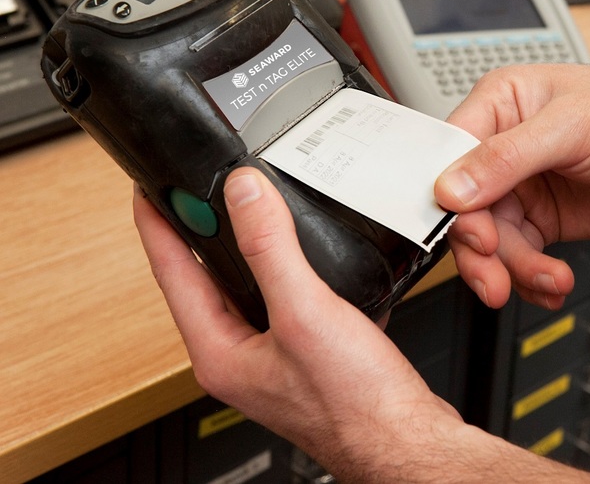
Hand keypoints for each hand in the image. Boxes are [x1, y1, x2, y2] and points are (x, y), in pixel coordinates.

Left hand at [136, 168, 589, 481]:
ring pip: (251, 287)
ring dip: (252, 248)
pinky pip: (289, 298)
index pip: (172, 272)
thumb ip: (271, 248)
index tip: (149, 186)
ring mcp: (275, 357)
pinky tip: (313, 253)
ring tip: (253, 209)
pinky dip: (294, 268)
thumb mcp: (305, 311)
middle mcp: (240, 356)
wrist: (405, 439)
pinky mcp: (309, 354)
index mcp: (219, 351)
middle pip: (205, 279)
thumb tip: (243, 194)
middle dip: (203, 231)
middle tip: (200, 188)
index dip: (158, 222)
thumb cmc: (354, 403)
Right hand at [435, 58, 589, 310]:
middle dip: (482, 248)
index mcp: (500, 105)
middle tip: (496, 276)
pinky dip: (532, 278)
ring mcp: (524, 186)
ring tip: (546, 280)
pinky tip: (552, 284)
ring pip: (492, 241)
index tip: (471, 232)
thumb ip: (506, 158)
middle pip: (466, 208)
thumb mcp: (570, 127)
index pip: (450, 155)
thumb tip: (451, 189)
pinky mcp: (545, 220)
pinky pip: (520, 257)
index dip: (451, 199)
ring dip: (514, 269)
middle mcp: (504, 147)